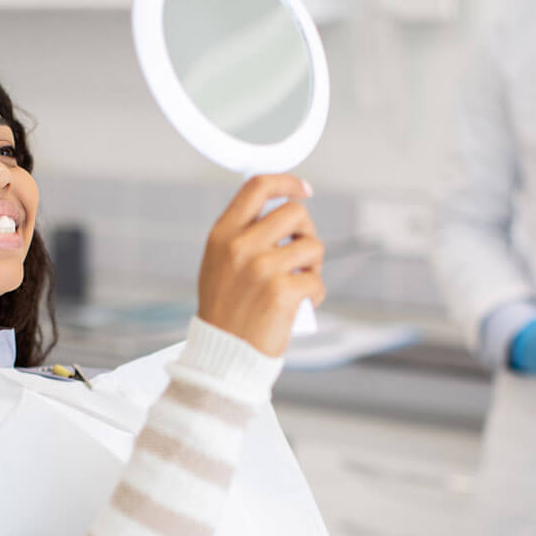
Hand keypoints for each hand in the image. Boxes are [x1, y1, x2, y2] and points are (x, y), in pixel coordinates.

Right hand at [196, 174, 324, 356]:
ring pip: (313, 246)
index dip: (286, 181)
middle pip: (295, 212)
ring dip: (313, 265)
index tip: (303, 188)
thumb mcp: (218, 264)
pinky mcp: (282, 292)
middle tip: (301, 254)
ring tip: (298, 283)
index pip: (257, 187)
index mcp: (222, 235)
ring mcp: (262, 269)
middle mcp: (240, 247)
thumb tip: (281, 211)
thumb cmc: (224, 311)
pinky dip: (314, 294)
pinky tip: (299, 305)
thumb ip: (241, 235)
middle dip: (306, 231)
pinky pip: (317, 280)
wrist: (223, 354)